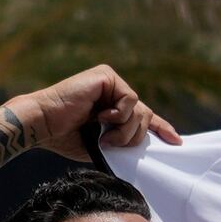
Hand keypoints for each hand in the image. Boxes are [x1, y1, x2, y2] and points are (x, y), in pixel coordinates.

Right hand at [18, 66, 172, 162]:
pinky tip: (101, 116)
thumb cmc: (65, 137)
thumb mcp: (102, 142)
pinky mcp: (107, 76)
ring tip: (105, 135)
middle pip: (145, 116)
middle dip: (134, 137)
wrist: (44, 125)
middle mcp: (113, 90)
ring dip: (125, 130)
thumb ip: (122, 139)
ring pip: (141, 110)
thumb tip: (145, 144)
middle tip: (113, 144)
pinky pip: (131, 100)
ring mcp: (111, 81)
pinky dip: (120, 114)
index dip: (161, 128)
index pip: (143, 115)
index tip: (176, 141)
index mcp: (111, 106)